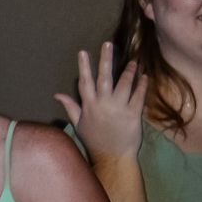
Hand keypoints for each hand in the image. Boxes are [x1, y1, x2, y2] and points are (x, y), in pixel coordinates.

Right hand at [55, 42, 147, 161]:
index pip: (85, 82)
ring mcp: (119, 108)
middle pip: (104, 77)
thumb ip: (70, 106)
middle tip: (108, 44)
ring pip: (124, 84)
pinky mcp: (133, 114)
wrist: (113, 157)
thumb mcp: (78, 124)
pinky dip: (142, 85)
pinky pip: (138, 96)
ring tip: (134, 61)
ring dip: (129, 71)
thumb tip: (57, 94)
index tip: (83, 52)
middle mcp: (103, 104)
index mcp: (89, 105)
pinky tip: (145, 76)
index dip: (84, 66)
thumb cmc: (94, 140)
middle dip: (106, 59)